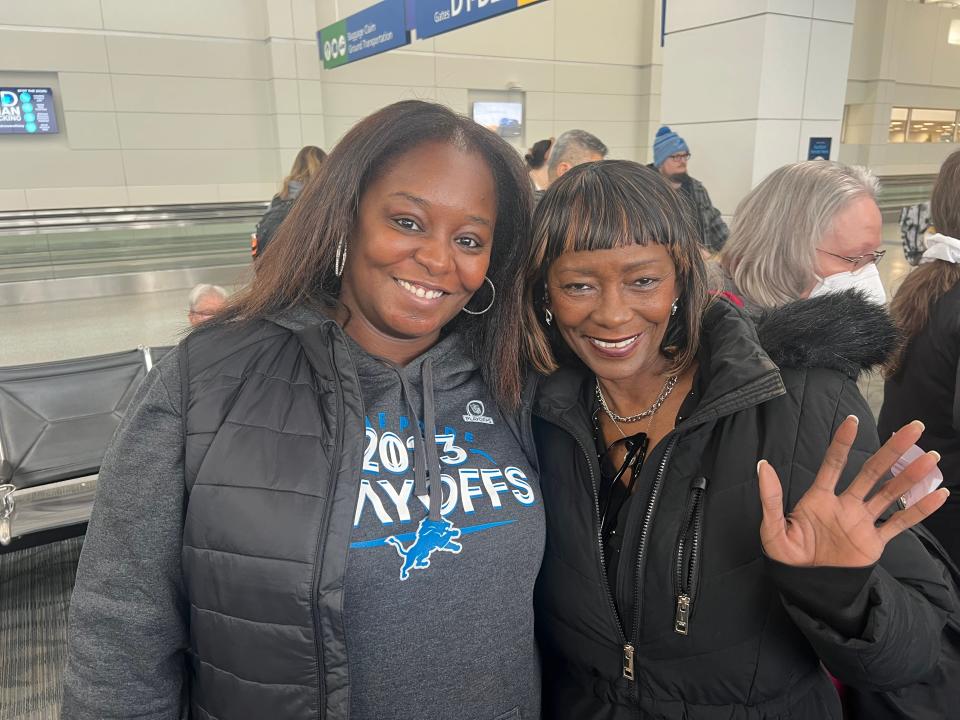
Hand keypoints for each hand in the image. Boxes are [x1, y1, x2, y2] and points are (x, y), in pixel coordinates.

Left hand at [758, 416, 948, 566]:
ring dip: (910, 476)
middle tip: (913, 428)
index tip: (852, 420)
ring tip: (931, 456)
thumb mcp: (773, 528)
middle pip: (872, 472)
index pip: (834, 465)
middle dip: (891, 450)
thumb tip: (763, 465)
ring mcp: (862, 522)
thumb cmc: (786, 556)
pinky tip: (939, 495)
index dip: (842, 443)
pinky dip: (919, 510)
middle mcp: (845, 505)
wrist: (806, 587)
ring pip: (890, 493)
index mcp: (819, 499)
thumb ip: (771, 498)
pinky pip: (900, 523)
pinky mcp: (875, 542)